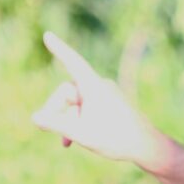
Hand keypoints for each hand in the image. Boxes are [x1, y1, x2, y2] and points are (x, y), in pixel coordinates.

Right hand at [31, 32, 165, 168]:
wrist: (148, 147)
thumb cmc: (117, 139)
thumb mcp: (81, 133)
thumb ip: (56, 124)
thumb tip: (35, 118)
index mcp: (94, 87)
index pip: (73, 63)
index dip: (59, 50)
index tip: (48, 35)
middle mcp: (100, 87)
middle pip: (67, 93)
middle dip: (57, 111)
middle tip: (49, 130)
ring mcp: (106, 96)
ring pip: (76, 105)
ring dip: (68, 121)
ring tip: (67, 143)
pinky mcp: (111, 106)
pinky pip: (87, 110)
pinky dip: (78, 122)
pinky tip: (71, 141)